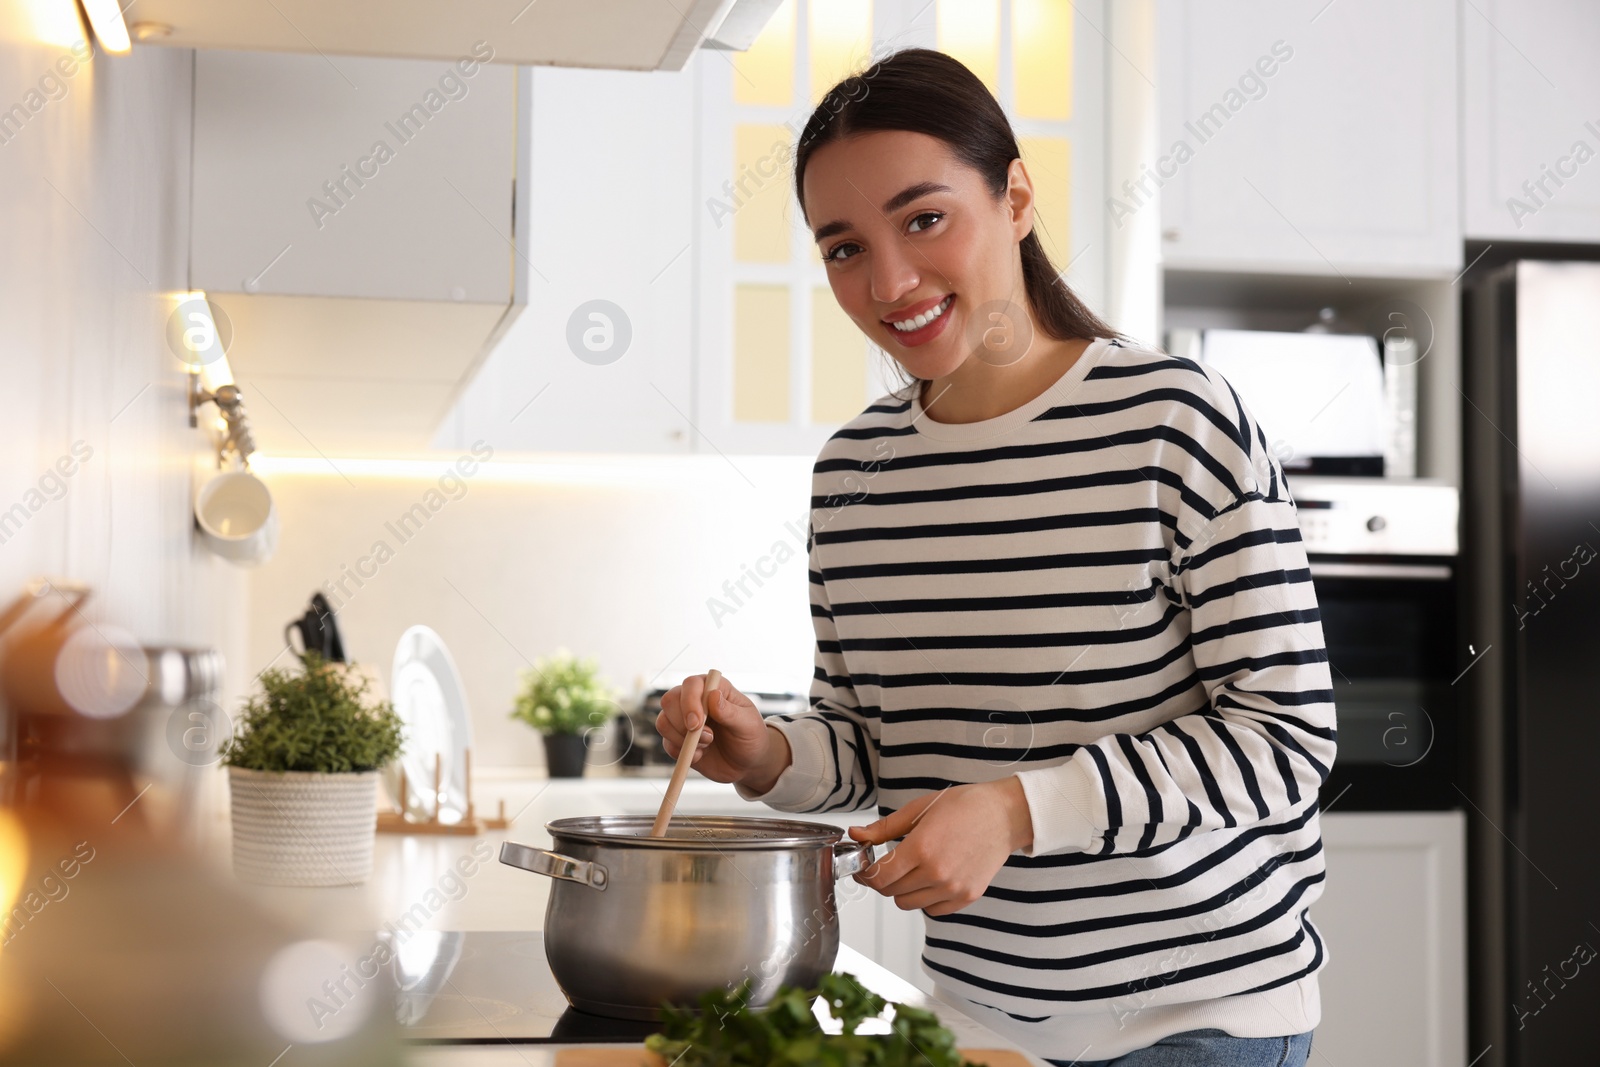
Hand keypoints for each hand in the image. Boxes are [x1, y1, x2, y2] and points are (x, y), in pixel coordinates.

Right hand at [657, 673, 790, 789]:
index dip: (689, 702)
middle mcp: (694, 700)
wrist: (747, 763)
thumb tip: (712, 696)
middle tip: (708, 738)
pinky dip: (681, 753)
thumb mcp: (748, 724)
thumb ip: (730, 711)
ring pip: (663, 722)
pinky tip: (700, 756)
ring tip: (707, 746)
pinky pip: (666, 743)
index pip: (691, 685)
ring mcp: (683, 720)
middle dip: (683, 723)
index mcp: (712, 688)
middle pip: (669, 700)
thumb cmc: (751, 737)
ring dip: (682, 739)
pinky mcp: (677, 739)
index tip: (697, 724)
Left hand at [847, 778, 1032, 915]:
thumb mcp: (918, 809)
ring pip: (909, 904)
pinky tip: (931, 878)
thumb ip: (884, 828)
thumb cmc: (964, 807)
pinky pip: (932, 910)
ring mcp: (953, 888)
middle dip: (883, 879)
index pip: (879, 877)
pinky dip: (925, 898)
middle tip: (887, 863)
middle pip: (891, 892)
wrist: (1004, 816)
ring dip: (903, 890)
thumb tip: (856, 834)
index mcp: (922, 848)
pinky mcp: (967, 897)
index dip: (865, 873)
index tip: (864, 866)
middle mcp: (937, 873)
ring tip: (913, 868)